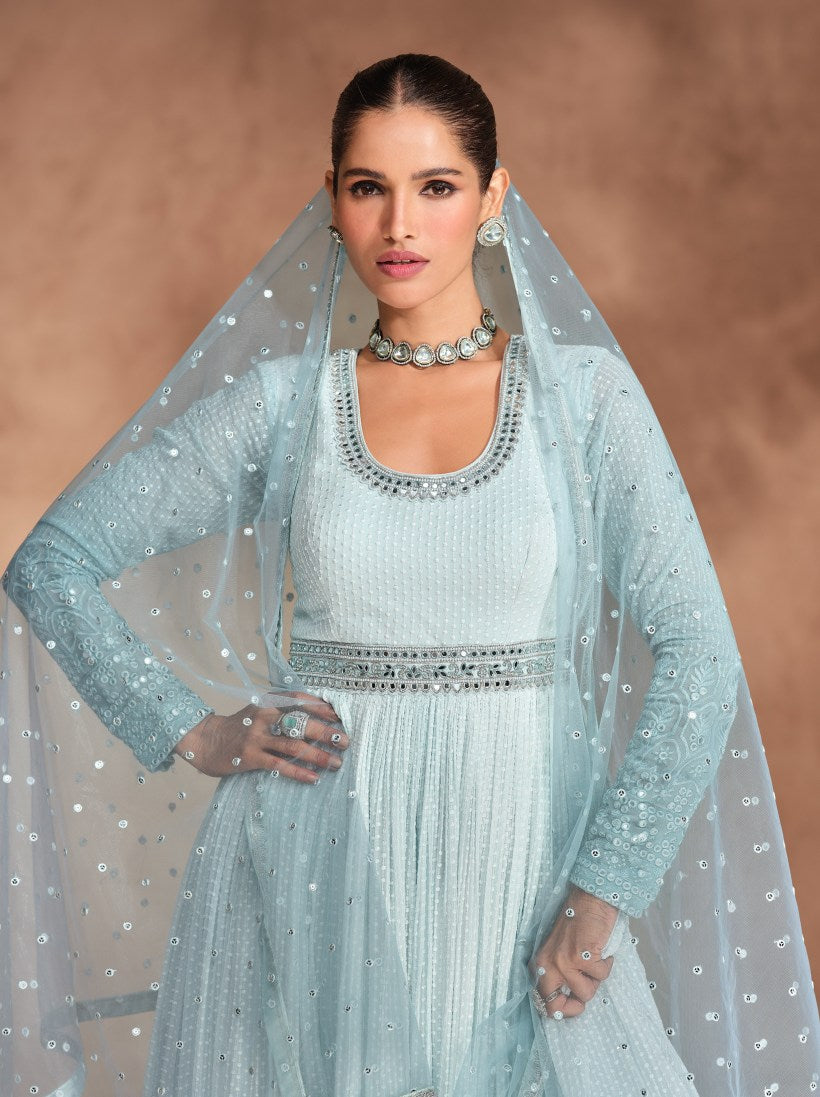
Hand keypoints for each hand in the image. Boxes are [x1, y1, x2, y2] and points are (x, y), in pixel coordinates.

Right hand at [172, 691, 348, 779]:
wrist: (205, 740)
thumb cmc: (239, 726)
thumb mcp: (258, 709)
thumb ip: (282, 710)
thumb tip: (316, 715)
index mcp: (268, 702)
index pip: (299, 700)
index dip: (322, 707)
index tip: (340, 717)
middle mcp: (264, 716)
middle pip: (301, 723)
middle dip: (327, 733)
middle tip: (346, 741)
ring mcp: (257, 737)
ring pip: (294, 746)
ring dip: (318, 755)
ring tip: (336, 763)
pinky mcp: (251, 757)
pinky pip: (280, 765)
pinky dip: (298, 772)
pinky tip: (313, 778)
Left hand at [528, 884, 618, 1018]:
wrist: (590, 899)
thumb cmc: (578, 923)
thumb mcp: (560, 950)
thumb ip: (559, 972)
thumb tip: (569, 999)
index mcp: (540, 963)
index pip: (543, 1002)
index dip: (562, 1009)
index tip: (575, 1003)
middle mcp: (548, 964)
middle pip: (555, 1007)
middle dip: (576, 1004)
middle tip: (587, 985)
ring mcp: (564, 962)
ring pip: (586, 993)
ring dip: (595, 979)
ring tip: (594, 959)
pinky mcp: (583, 957)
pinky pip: (601, 975)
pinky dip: (606, 964)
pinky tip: (601, 950)